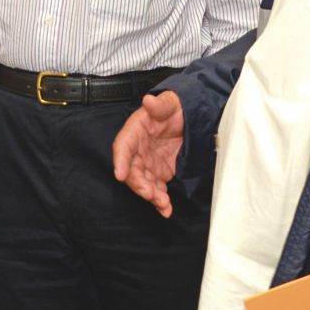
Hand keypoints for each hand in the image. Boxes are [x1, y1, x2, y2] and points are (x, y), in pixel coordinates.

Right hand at [112, 91, 183, 216]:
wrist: (189, 116)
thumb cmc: (174, 107)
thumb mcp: (169, 102)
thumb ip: (159, 103)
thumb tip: (149, 100)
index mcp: (135, 131)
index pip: (123, 146)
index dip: (121, 161)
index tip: (120, 174)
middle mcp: (138, 150)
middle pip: (132, 170)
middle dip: (138, 184)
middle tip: (149, 193)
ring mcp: (148, 163)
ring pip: (144, 183)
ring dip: (151, 196)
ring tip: (163, 204)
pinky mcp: (160, 172)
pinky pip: (157, 189)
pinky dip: (160, 201)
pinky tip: (166, 209)